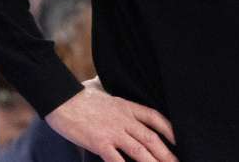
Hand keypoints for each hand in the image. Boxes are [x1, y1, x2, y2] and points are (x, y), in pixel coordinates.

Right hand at [45, 78, 177, 161]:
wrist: (60, 99)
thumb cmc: (78, 94)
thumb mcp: (100, 88)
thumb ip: (109, 91)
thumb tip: (105, 84)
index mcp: (126, 106)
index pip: (155, 117)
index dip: (169, 129)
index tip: (178, 140)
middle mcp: (124, 119)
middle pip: (151, 138)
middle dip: (166, 154)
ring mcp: (113, 132)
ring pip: (140, 151)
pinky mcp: (100, 142)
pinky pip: (117, 160)